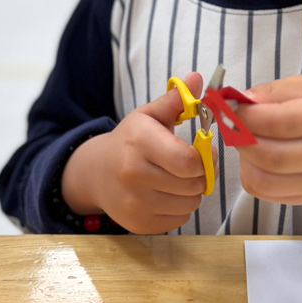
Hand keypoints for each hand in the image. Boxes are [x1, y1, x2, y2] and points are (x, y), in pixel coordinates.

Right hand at [62, 71, 214, 233]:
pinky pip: (179, 220)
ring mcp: (134, 203)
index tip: (205, 150)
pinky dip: (180, 208)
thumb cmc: (130, 140)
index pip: (188, 161)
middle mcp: (133, 174)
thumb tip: (197, 78)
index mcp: (139, 142)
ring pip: (189, 204)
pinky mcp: (138, 224)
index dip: (206, 158)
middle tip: (195, 165)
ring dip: (192, 192)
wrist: (95, 173)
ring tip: (180, 179)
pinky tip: (168, 194)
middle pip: (193, 185)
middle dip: (201, 175)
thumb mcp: (149, 115)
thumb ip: (176, 99)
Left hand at [234, 76, 301, 205]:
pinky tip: (253, 160)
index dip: (246, 117)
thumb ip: (273, 92)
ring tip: (242, 142)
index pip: (279, 122)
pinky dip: (251, 176)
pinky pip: (266, 194)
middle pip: (271, 156)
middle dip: (240, 140)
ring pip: (265, 180)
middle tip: (229, 126)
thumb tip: (239, 102)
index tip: (228, 108)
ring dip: (243, 160)